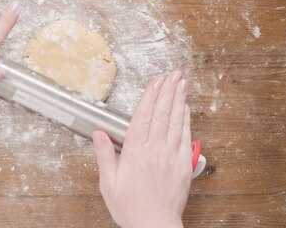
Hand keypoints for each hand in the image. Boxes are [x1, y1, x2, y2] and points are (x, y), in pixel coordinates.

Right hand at [92, 70, 191, 227]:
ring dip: (179, 100)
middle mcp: (154, 150)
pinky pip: (185, 136)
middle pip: (162, 114)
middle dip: (168, 91)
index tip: (155, 82)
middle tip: (173, 74)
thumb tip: (98, 134)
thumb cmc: (131, 208)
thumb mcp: (109, 183)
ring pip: (176, 121)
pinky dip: (186, 120)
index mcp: (135, 152)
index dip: (150, 97)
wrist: (154, 226)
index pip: (143, 117)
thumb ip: (105, 156)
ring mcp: (171, 155)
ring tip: (182, 83)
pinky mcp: (183, 164)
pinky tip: (186, 108)